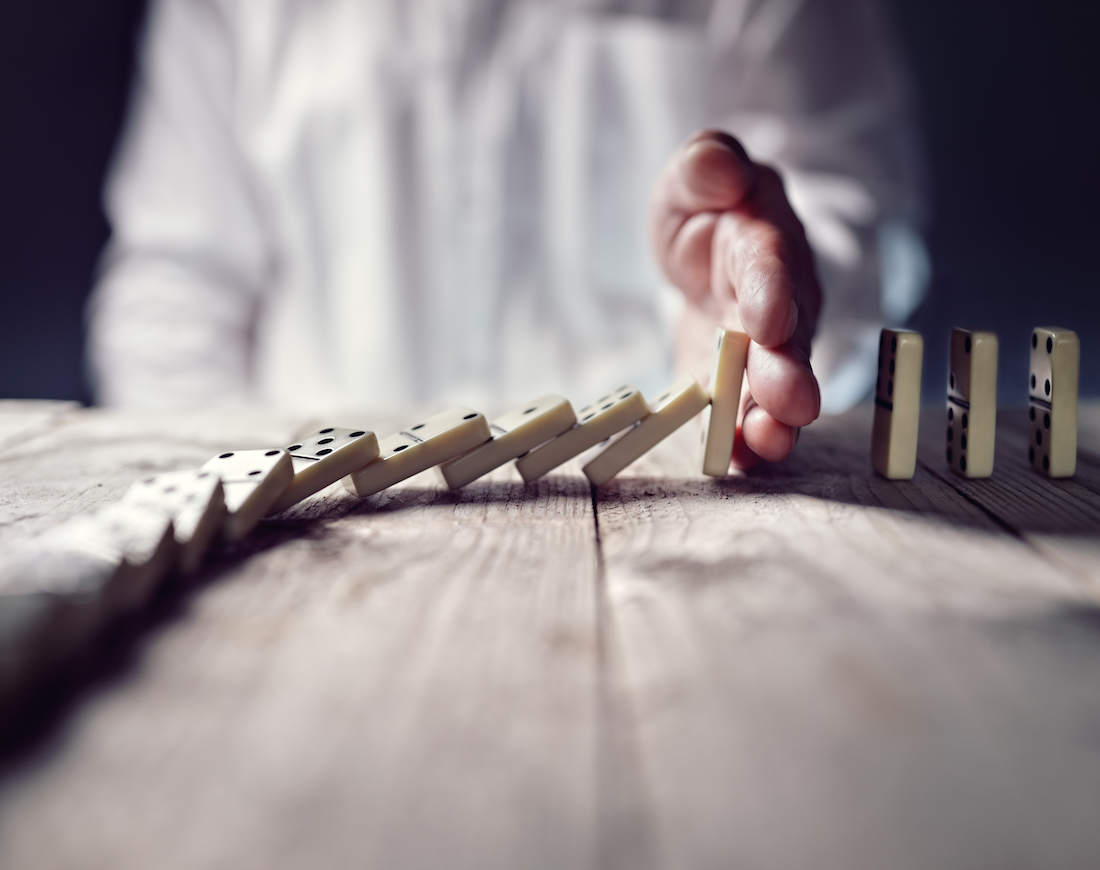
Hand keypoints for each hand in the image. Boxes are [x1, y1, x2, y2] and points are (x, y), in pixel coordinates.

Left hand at [650, 130, 821, 468]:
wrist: (709, 252)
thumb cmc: (707, 210)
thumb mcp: (695, 175)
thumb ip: (706, 165)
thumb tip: (721, 165)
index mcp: (763, 242)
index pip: (770, 264)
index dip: (771, 292)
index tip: (770, 321)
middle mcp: (776, 302)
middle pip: (787, 339)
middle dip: (787, 372)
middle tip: (792, 404)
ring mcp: (761, 351)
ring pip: (774, 386)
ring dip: (773, 418)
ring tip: (770, 445)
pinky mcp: (735, 384)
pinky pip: (742, 414)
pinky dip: (742, 441)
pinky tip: (740, 462)